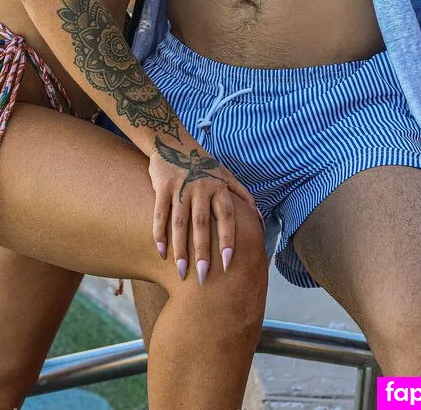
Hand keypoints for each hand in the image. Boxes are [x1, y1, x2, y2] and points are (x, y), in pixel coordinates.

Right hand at [148, 137, 260, 282]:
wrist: (172, 142)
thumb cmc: (203, 163)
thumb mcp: (226, 174)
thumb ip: (243, 196)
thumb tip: (261, 221)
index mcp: (219, 186)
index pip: (227, 217)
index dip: (228, 240)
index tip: (228, 264)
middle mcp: (202, 186)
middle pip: (202, 224)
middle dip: (203, 252)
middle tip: (203, 278)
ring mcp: (181, 186)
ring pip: (180, 222)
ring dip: (180, 249)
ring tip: (182, 272)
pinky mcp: (162, 185)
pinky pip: (160, 213)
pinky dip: (159, 233)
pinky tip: (161, 251)